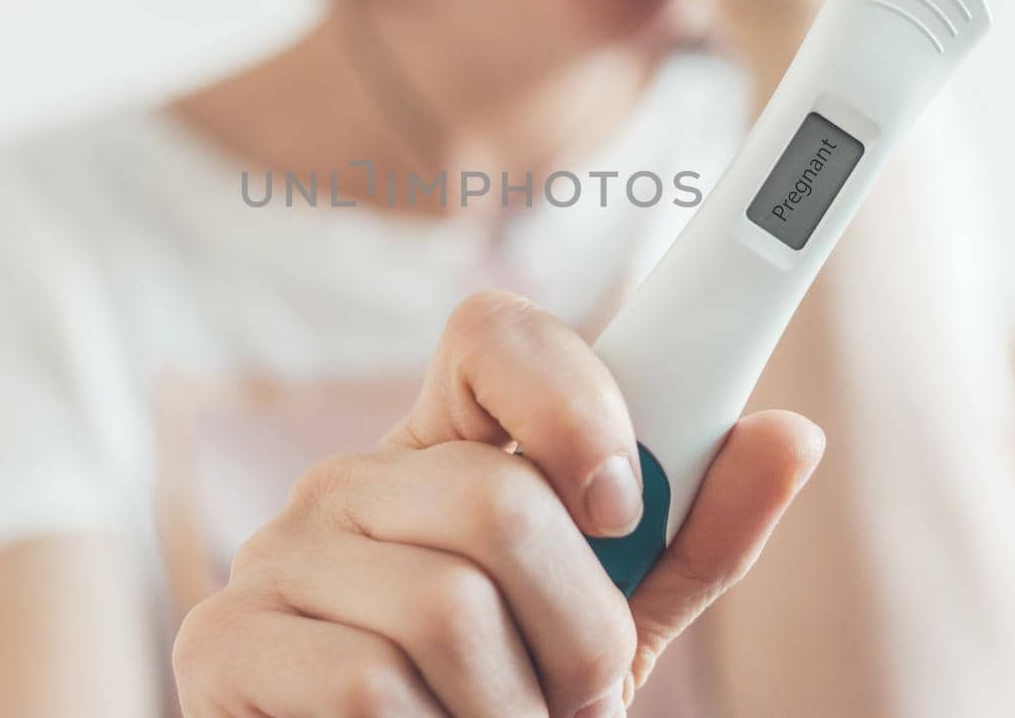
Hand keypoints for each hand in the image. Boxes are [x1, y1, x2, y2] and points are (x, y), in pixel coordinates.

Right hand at [172, 291, 822, 716]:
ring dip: (512, 712)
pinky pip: (369, 689)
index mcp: (444, 450)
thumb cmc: (505, 699)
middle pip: (498, 499)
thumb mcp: (610, 621)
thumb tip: (793, 434)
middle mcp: (351, 478)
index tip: (620, 508)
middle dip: (579, 630)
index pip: (494, 334)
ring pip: (446, 610)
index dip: (573, 398)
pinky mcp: (222, 645)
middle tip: (578, 692)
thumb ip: (691, 538)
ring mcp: (277, 555)